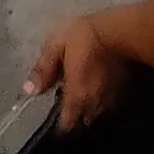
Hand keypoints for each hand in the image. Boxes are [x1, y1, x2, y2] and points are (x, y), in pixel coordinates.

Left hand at [25, 14, 131, 132]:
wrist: (120, 29)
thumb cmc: (83, 36)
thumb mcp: (56, 47)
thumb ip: (43, 70)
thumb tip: (29, 91)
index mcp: (76, 95)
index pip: (68, 123)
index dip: (62, 123)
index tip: (58, 118)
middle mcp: (94, 102)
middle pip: (83, 119)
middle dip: (77, 115)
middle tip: (70, 104)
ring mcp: (111, 98)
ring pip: (98, 112)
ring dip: (90, 108)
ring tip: (85, 95)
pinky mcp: (124, 90)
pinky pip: (110, 102)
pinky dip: (104, 99)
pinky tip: (100, 87)